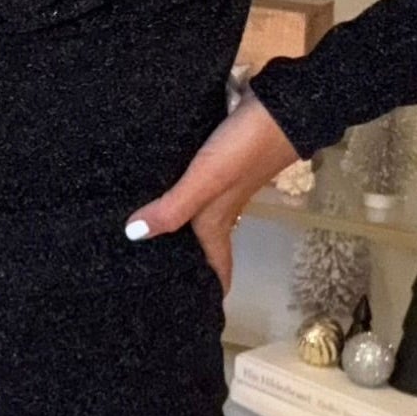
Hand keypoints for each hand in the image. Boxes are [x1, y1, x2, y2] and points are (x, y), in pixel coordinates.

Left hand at [124, 85, 299, 296]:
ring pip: (202, 211)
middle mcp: (222, 204)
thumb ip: (173, 208)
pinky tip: (164, 182)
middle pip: (206, 240)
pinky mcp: (223, 154)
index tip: (195, 310)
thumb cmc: (245, 148)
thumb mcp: (207, 181)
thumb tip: (132, 236)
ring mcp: (225, 179)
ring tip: (152, 233)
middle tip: (159, 275)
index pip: (217, 264)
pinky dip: (183, 190)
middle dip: (190, 260)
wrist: (284, 105)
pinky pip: (199, 181)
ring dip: (183, 223)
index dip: (211, 288)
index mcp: (218, 218)